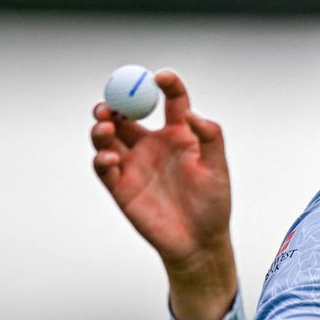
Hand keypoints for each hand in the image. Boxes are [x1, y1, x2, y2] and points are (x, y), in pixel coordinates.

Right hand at [91, 69, 237, 319]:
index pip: (171, 100)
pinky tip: (109, 157)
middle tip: (111, 102)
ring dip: (101, 127)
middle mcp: (152, 143)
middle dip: (114, 103)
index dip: (166, 84)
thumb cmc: (213, 205)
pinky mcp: (121, 186)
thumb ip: (211, 137)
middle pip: (126, 113)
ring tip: (105, 126)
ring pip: (108, 136)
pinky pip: (104, 166)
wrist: (199, 242)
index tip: (161, 77)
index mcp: (178, 134)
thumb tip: (193, 113)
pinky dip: (101, 158)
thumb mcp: (218, 168)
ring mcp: (134, 163)